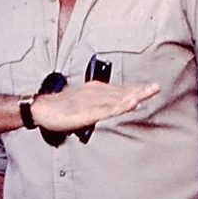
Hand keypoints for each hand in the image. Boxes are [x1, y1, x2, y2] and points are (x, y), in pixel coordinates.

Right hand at [31, 81, 159, 133]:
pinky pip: (107, 109)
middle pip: (121, 92)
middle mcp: (96, 93)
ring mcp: (93, 102)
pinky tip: (131, 104)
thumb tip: (107, 108)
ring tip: (149, 92)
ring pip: (117, 98)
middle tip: (156, 87)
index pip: (119, 90)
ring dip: (133, 95)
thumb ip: (95, 106)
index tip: (150, 87)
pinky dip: (120, 106)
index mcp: (95, 91)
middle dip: (139, 90)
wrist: (42, 108)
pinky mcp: (88, 111)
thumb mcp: (81, 106)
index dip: (135, 89)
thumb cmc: (60, 109)